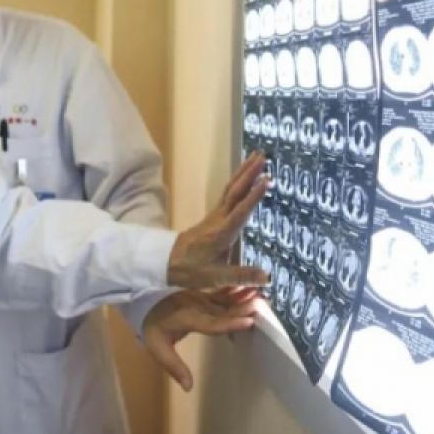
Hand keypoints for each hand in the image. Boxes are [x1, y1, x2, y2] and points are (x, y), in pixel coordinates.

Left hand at [142, 287, 260, 390]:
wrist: (141, 300)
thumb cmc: (151, 326)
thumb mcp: (157, 348)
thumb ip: (174, 367)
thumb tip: (188, 388)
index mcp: (186, 318)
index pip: (211, 323)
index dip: (230, 323)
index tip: (249, 322)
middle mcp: (195, 306)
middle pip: (221, 309)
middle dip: (242, 308)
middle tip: (262, 305)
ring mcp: (198, 298)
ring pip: (222, 299)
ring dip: (241, 297)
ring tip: (259, 294)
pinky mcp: (201, 295)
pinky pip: (219, 293)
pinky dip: (234, 291)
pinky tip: (246, 289)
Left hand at [167, 151, 269, 288]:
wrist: (167, 262)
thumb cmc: (192, 270)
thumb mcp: (217, 277)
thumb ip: (242, 276)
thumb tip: (267, 277)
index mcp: (222, 232)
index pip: (241, 211)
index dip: (254, 196)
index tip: (266, 179)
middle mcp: (219, 219)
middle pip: (235, 191)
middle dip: (249, 173)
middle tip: (263, 156)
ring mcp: (215, 215)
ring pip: (231, 188)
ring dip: (243, 172)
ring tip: (257, 157)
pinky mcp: (213, 216)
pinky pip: (227, 193)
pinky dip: (237, 181)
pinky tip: (243, 176)